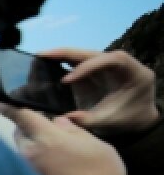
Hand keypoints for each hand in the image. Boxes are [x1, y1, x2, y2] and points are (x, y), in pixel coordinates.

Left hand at [0, 101, 126, 174]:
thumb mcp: (97, 146)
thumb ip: (75, 131)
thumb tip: (59, 122)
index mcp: (47, 138)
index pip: (22, 116)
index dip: (9, 107)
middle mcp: (30, 152)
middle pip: (20, 132)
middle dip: (28, 126)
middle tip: (45, 127)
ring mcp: (28, 169)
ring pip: (22, 148)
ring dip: (32, 143)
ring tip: (53, 147)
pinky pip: (27, 163)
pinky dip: (35, 158)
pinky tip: (53, 163)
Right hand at [41, 48, 160, 134]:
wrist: (135, 120)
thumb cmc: (127, 119)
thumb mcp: (109, 121)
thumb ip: (89, 119)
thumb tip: (65, 118)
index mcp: (133, 72)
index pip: (111, 60)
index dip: (88, 67)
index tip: (66, 80)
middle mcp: (119, 64)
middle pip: (92, 52)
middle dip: (67, 53)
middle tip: (42, 56)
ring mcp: (105, 66)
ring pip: (83, 55)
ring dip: (61, 55)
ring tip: (39, 58)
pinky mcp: (94, 71)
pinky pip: (78, 63)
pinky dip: (62, 63)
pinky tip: (45, 64)